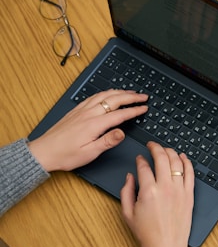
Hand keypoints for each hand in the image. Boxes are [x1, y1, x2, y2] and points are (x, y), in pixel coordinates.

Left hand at [28, 90, 147, 171]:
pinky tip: (108, 94)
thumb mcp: (90, 153)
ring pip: (104, 95)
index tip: (144, 108)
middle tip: (143, 96)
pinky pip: (93, 96)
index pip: (120, 114)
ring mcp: (81, 110)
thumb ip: (108, 141)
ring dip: (119, 92)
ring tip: (130, 92)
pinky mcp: (76, 111)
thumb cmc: (65, 155)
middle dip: (131, 97)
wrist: (43, 152)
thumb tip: (122, 132)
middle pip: (114, 100)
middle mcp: (88, 114)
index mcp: (94, 124)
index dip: (134, 110)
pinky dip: (106, 93)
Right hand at [120, 142, 194, 246]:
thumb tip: (130, 176)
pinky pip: (190, 173)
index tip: (139, 158)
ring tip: (165, 149)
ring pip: (177, 162)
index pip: (144, 167)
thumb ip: (126, 191)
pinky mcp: (189, 195)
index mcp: (148, 191)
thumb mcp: (127, 213)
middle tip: (152, 145)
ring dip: (170, 152)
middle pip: (161, 158)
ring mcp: (179, 191)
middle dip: (155, 148)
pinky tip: (182, 157)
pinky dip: (187, 162)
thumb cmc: (147, 234)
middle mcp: (165, 188)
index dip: (140, 160)